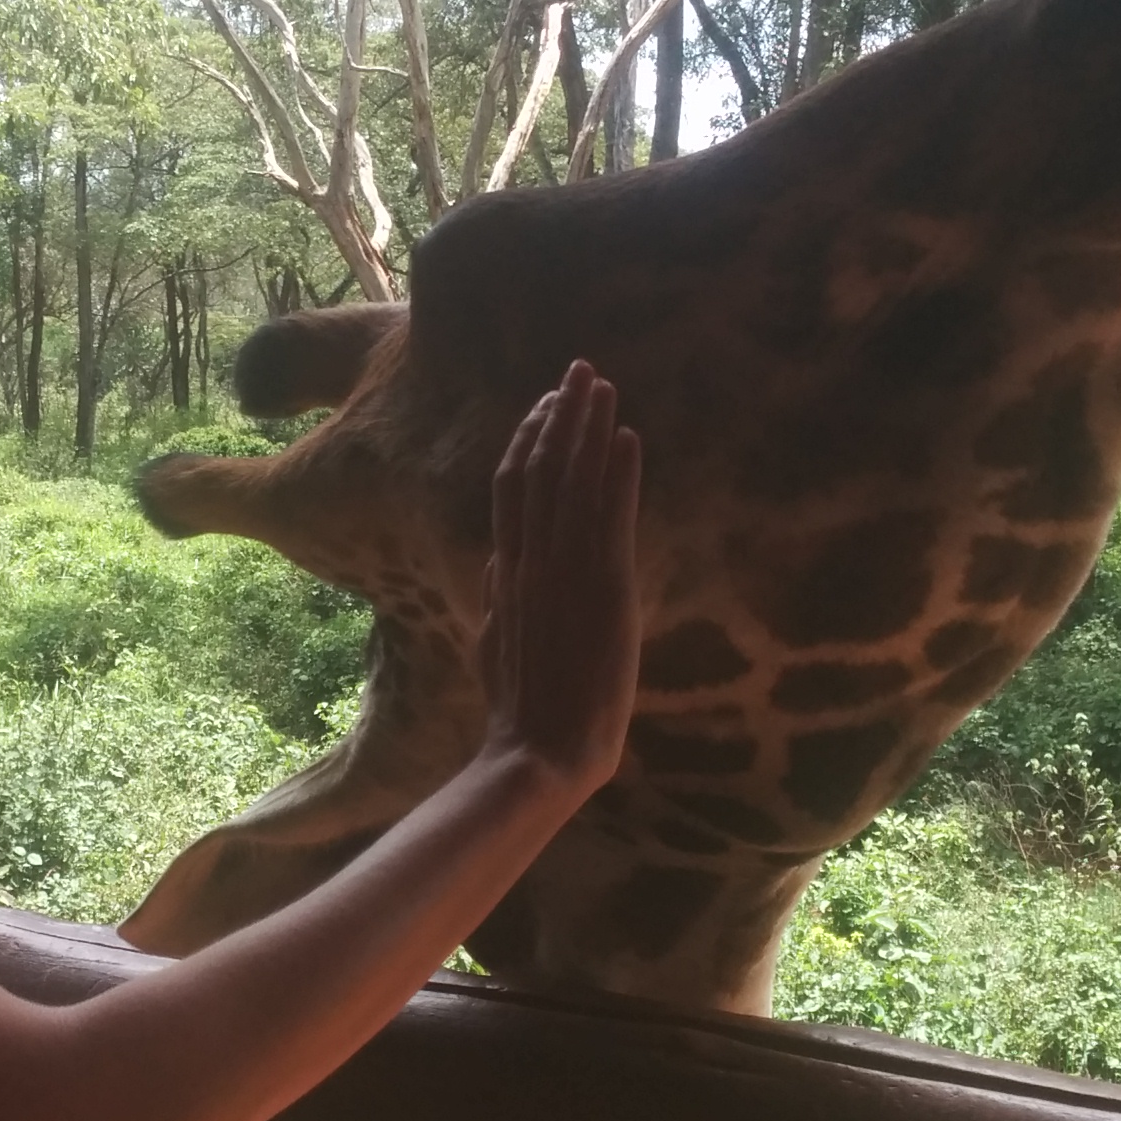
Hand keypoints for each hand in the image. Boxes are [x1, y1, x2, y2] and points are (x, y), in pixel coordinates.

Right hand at [478, 360, 640, 799]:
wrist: (540, 751)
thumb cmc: (520, 712)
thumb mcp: (492, 649)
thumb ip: (495, 603)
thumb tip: (494, 571)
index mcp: (507, 573)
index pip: (513, 489)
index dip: (528, 440)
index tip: (545, 404)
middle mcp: (531, 561)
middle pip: (542, 468)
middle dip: (560, 414)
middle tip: (579, 369)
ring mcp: (565, 571)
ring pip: (573, 481)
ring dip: (589, 427)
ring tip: (602, 383)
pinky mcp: (603, 589)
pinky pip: (609, 517)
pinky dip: (618, 473)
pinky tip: (627, 436)